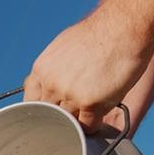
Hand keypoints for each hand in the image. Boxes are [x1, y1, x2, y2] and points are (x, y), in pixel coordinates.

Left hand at [24, 10, 153, 133]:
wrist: (122, 27)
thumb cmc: (98, 34)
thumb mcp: (63, 47)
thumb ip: (53, 69)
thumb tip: (49, 84)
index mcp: (42, 70)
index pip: (31, 102)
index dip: (41, 110)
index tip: (50, 113)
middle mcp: (53, 84)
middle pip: (50, 115)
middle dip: (60, 118)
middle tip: (71, 117)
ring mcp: (71, 95)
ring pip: (69, 122)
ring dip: (79, 121)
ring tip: (89, 111)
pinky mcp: (91, 103)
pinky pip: (87, 127)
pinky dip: (93, 126)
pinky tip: (98, 116)